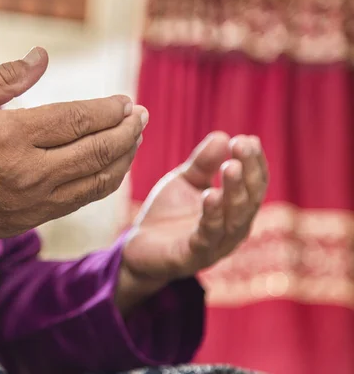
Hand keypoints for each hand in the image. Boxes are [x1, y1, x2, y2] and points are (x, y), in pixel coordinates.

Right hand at [0, 48, 147, 263]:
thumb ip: (4, 76)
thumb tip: (42, 56)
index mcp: (10, 135)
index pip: (77, 120)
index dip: (108, 110)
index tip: (125, 101)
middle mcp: (29, 171)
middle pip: (97, 151)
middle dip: (127, 132)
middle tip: (140, 117)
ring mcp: (33, 201)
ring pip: (96, 181)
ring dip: (123, 158)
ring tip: (135, 139)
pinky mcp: (32, 219)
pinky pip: (80, 201)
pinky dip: (103, 183)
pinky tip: (111, 168)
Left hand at [115, 132, 268, 312]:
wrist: (139, 246)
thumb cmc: (168, 213)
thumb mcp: (185, 181)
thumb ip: (203, 163)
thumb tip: (223, 136)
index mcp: (235, 210)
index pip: (254, 185)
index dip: (254, 162)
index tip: (248, 138)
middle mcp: (233, 229)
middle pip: (250, 200)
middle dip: (248, 171)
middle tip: (242, 144)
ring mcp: (216, 245)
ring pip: (234, 219)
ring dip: (234, 191)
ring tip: (231, 166)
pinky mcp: (194, 256)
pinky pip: (208, 235)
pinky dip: (212, 215)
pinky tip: (210, 195)